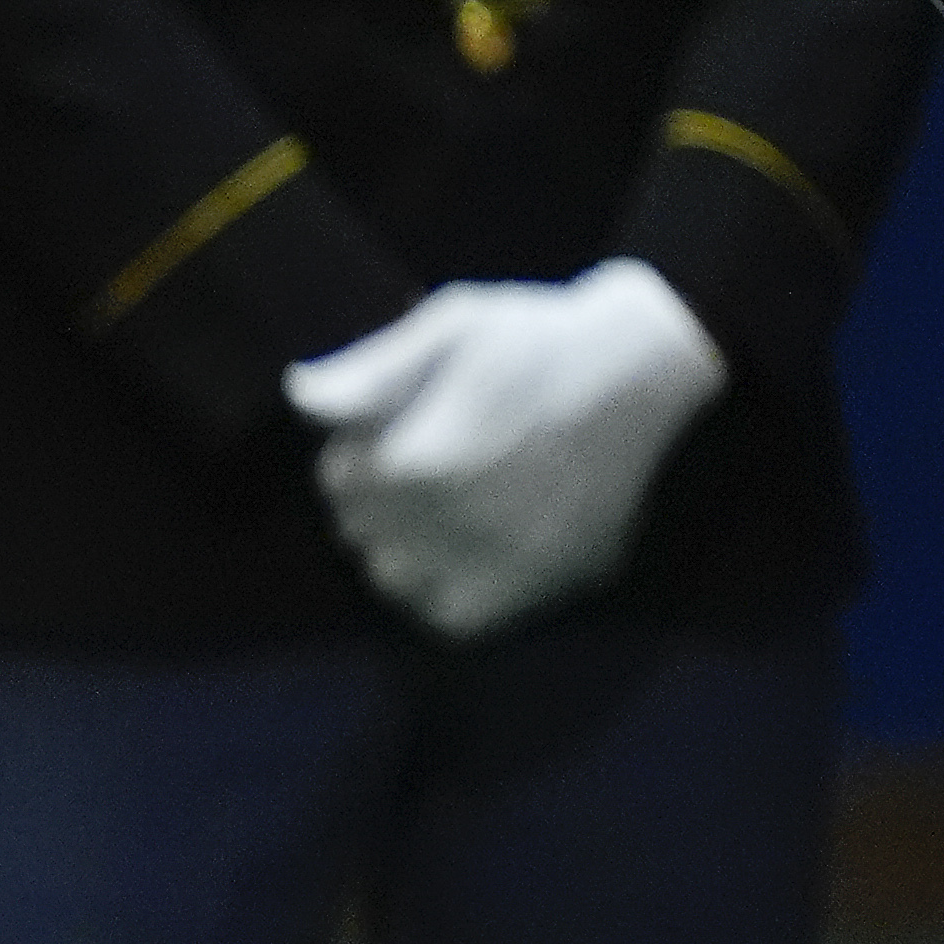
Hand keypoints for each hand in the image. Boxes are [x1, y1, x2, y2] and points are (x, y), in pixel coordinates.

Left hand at [280, 261, 727, 639]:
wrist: (644, 368)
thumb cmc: (539, 336)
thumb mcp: (450, 326)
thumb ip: (370, 372)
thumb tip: (298, 397)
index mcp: (421, 460)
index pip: (338, 483)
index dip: (352, 456)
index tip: (381, 437)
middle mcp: (456, 522)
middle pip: (361, 532)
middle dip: (371, 500)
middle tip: (411, 470)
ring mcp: (502, 558)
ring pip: (396, 579)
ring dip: (397, 548)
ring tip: (430, 512)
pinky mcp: (542, 580)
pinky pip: (455, 617)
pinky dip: (440, 594)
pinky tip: (454, 555)